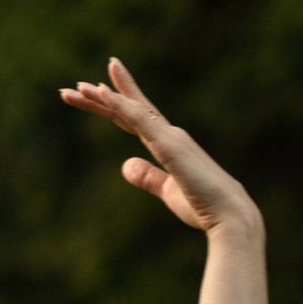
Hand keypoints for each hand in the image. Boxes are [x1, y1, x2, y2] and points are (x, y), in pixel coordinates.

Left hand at [61, 56, 258, 236]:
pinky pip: (138, 120)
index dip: (114, 104)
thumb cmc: (203, 206)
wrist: (230, 216)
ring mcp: (170, 137)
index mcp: (168, 145)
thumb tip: (125, 166)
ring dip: (103, 97)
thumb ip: (148, 177)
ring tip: (77, 88)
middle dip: (100, 98)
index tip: (94, 91)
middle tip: (73, 87)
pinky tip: (100, 94)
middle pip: (127, 110)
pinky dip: (119, 105)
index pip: (134, 119)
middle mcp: (169, 134)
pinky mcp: (169, 146)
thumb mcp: (167, 192)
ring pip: (129, 110)